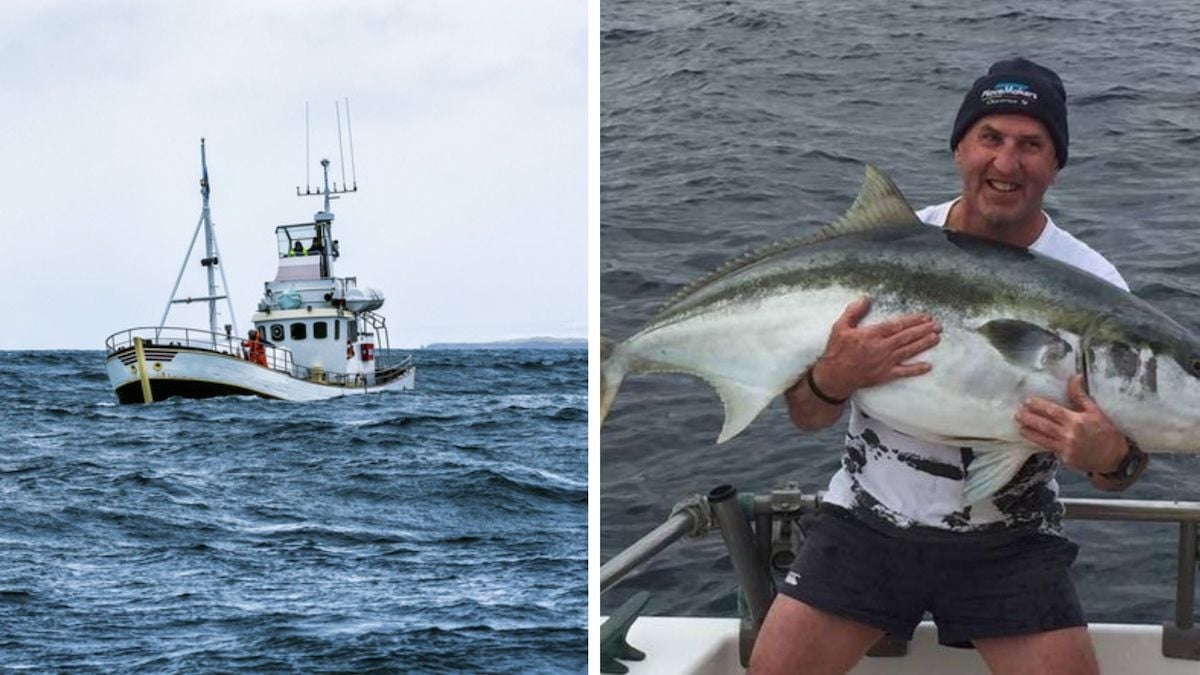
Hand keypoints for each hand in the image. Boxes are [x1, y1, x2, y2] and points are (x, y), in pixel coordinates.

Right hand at [809, 296, 941, 399]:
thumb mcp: (840, 327)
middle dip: (923, 330)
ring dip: (924, 344)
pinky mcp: (885, 375)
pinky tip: (928, 366)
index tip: (924, 316)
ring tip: (936, 338)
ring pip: (908, 351)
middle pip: (907, 337)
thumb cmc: (836, 351)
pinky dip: (916, 369)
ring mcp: (885, 362)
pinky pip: (904, 372)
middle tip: (937, 325)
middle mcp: (881, 348)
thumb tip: (866, 298)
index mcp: (871, 335)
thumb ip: (853, 311)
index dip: (913, 320)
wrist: (834, 376)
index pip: (897, 325)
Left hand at [1015, 374, 1127, 472]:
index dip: (1039, 406)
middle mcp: (1069, 435)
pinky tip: (1033, 439)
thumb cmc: (1107, 432)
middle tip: (1017, 413)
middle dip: (1029, 419)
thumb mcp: (1096, 411)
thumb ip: (1080, 396)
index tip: (1027, 401)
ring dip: (1029, 433)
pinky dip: (1041, 444)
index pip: (1053, 411)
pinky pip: (1050, 449)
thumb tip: (1074, 377)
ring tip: (1019, 427)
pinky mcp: (1065, 459)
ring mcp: (1066, 449)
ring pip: (1043, 439)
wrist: (1115, 458)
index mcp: (1077, 421)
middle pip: (1044, 425)